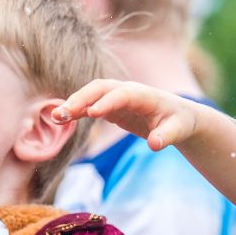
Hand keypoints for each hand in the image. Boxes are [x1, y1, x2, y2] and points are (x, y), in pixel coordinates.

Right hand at [52, 79, 200, 150]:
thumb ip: (166, 137)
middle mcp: (129, 91)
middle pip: (101, 88)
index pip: (124, 95)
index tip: (92, 113)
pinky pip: (91, 105)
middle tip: (62, 114)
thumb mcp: (178, 131)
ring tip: (55, 117)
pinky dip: (77, 110)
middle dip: (82, 99)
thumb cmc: (180, 123)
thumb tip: (155, 145)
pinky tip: (61, 119)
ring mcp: (118, 96)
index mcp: (145, 95)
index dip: (108, 102)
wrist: (179, 117)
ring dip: (74, 103)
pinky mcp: (111, 106)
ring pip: (92, 94)